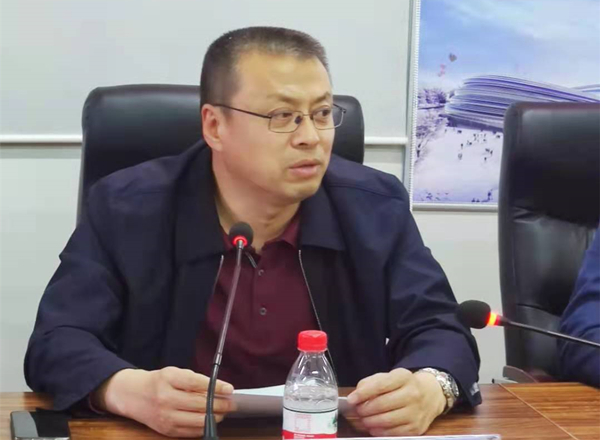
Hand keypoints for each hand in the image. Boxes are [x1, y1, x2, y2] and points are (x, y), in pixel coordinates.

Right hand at [92, 367, 235, 437]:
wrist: (134, 395)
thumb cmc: (159, 382)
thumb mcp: (175, 373)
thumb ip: (195, 380)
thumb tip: (220, 389)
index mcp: (168, 379)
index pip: (197, 384)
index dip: (216, 387)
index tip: (230, 389)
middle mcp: (165, 398)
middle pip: (200, 404)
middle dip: (220, 404)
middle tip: (232, 403)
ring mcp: (166, 416)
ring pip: (198, 420)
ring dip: (216, 417)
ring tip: (224, 412)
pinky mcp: (166, 430)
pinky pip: (191, 431)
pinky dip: (205, 426)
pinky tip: (211, 420)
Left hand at [346, 368, 445, 436]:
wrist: (430, 394)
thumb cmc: (403, 385)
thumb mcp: (389, 377)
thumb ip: (371, 383)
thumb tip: (356, 396)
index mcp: (403, 377)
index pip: (380, 386)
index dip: (363, 394)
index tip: (351, 400)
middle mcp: (412, 394)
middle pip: (382, 404)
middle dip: (364, 410)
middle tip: (357, 411)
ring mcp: (416, 412)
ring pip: (386, 420)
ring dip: (369, 422)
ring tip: (364, 419)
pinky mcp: (416, 428)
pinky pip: (393, 433)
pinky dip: (379, 431)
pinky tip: (374, 427)